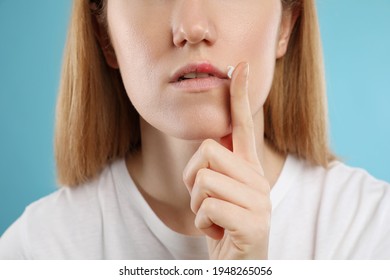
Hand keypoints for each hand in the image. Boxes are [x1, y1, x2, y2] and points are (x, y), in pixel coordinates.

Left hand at [183, 62, 270, 258]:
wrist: (239, 263)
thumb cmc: (224, 223)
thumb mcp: (221, 192)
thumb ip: (218, 167)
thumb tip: (208, 143)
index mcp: (248, 167)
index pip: (244, 124)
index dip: (240, 95)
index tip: (241, 66)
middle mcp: (257, 178)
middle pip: (207, 150)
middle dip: (192, 178)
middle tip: (205, 199)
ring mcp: (258, 200)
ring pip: (204, 180)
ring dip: (197, 205)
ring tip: (212, 217)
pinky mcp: (253, 223)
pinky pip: (207, 208)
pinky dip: (202, 224)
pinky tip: (217, 232)